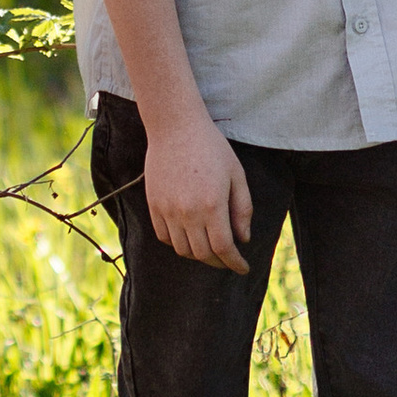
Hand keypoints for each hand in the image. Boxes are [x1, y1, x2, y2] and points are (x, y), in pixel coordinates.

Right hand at [141, 108, 254, 271]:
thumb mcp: (236, 175)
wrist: (176, 127)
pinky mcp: (154, 205)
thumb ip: (242, 209)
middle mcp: (188, 213)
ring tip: (210, 248)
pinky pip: (164, 237)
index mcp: (212, 205)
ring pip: (182, 250)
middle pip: (203, 254)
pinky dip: (178, 243)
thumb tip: (242, 239)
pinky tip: (189, 237)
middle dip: (219, 262)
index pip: (224, 249)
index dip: (234, 263)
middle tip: (229, 259)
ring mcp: (168, 210)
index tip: (242, 268)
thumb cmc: (212, 148)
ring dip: (198, 255)